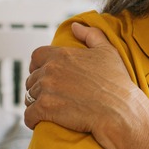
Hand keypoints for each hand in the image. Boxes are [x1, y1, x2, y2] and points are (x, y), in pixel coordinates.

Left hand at [23, 23, 145, 136]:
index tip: (44, 75)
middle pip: (31, 79)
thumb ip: (91, 35)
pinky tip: (41, 122)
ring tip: (48, 110)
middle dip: (38, 87)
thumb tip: (75, 26)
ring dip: (36, 104)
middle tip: (51, 97)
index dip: (37, 66)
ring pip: (29, 98)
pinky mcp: (45, 109)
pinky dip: (33, 120)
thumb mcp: (108, 51)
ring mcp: (46, 89)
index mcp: (62, 54)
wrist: (119, 110)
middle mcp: (50, 70)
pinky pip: (28, 115)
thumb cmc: (116, 82)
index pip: (36, 57)